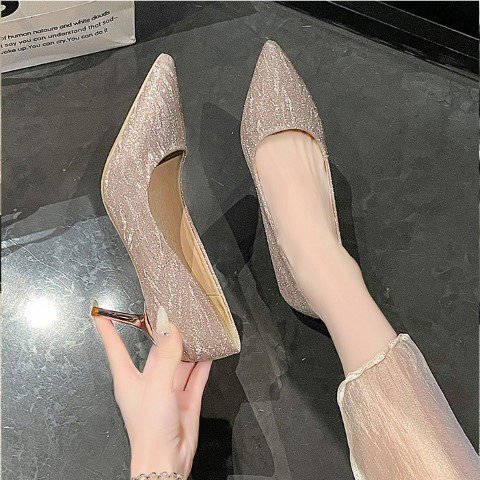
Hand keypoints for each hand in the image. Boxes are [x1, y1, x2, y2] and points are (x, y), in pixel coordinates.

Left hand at [94, 313, 211, 477]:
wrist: (167, 461)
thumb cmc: (149, 429)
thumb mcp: (156, 385)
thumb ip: (165, 355)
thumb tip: (170, 327)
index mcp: (129, 378)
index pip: (115, 348)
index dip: (109, 330)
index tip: (104, 314)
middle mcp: (148, 382)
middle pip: (155, 351)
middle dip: (164, 333)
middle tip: (173, 312)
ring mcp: (168, 390)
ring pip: (179, 361)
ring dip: (187, 346)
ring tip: (195, 327)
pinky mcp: (186, 399)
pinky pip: (196, 376)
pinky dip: (203, 363)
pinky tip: (209, 351)